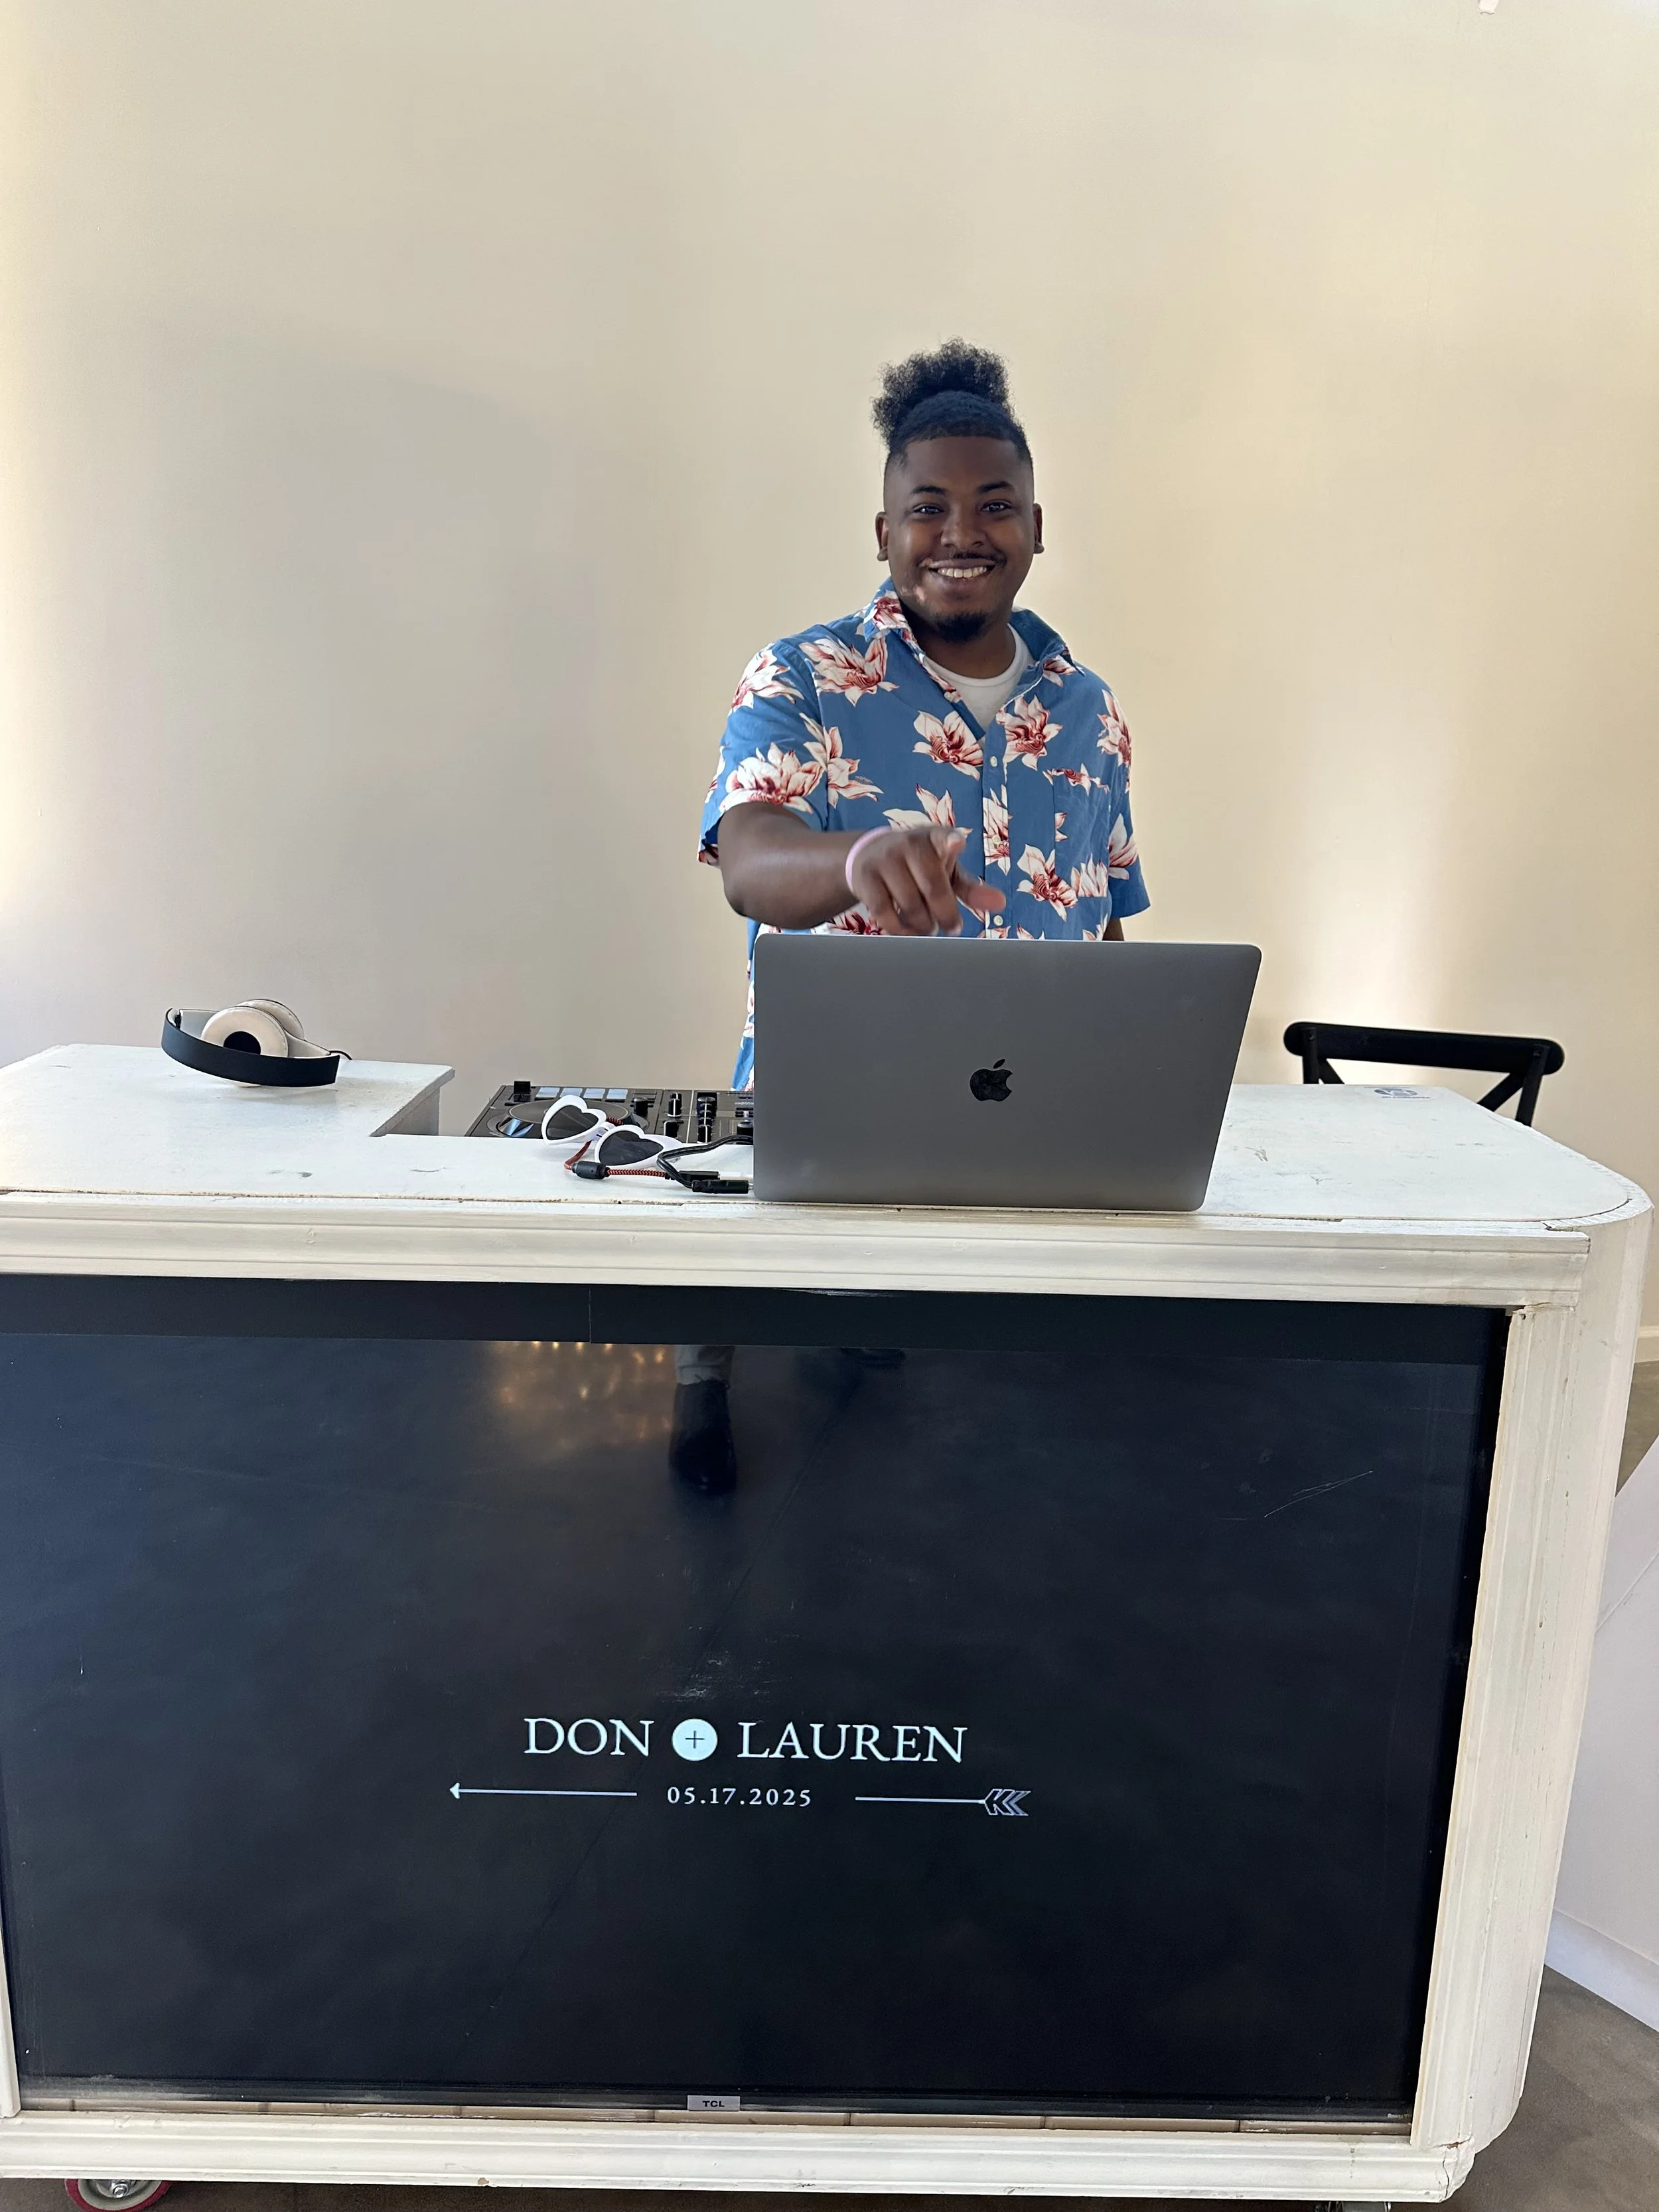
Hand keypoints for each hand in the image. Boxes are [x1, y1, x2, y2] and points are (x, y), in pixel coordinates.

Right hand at [848, 826, 1006, 936]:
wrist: (868, 854)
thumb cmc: (918, 865)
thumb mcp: (946, 870)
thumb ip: (971, 888)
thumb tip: (1000, 903)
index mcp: (935, 838)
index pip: (944, 838)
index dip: (950, 842)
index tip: (957, 843)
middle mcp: (909, 844)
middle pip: (933, 887)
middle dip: (945, 914)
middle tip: (951, 926)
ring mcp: (884, 859)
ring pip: (910, 904)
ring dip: (923, 924)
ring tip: (928, 926)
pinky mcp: (865, 877)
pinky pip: (885, 912)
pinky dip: (899, 928)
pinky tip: (907, 930)